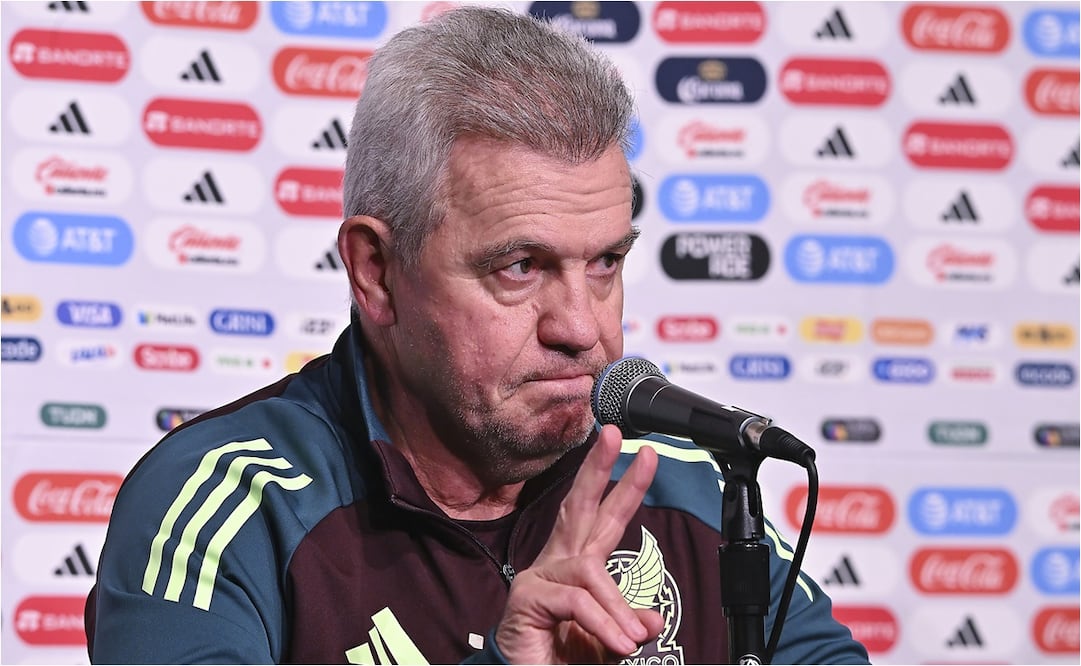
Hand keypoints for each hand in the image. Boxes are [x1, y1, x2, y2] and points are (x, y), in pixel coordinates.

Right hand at [494, 425, 663, 663]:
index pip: (603, 518)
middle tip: (615, 436)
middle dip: (598, 468)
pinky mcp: (527, 597)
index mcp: (577, 567)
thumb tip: (654, 618)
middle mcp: (556, 563)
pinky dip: (602, 622)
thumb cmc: (559, 661)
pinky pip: (577, 600)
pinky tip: (617, 644)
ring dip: (617, 608)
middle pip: (578, 506)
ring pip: (590, 571)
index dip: (624, 487)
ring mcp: (538, 577)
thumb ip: (628, 623)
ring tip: (631, 641)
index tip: (645, 455)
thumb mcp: (608, 642)